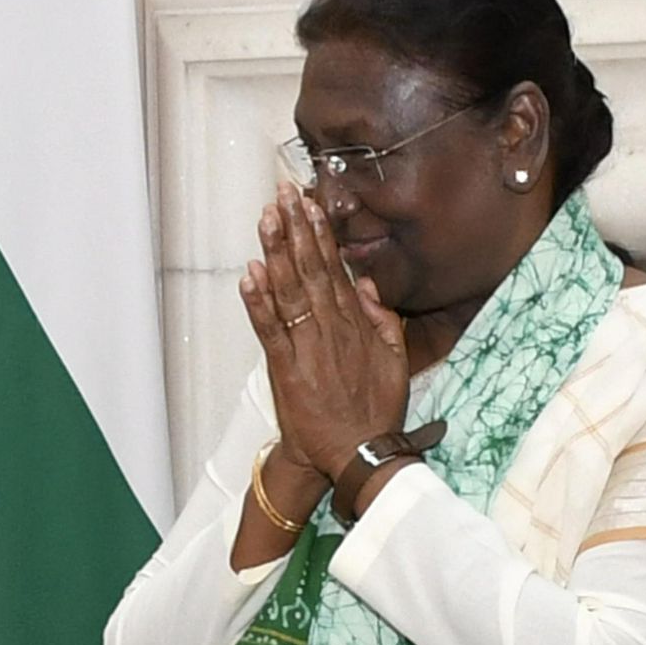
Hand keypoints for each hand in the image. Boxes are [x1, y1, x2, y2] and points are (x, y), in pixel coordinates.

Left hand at [238, 186, 409, 487]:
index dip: (320, 233)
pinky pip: (271, 329)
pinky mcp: (288, 369)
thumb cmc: (376, 409)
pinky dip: (259, 301)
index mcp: (356, 322)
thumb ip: (383, 318)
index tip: (309, 203)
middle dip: (296, 228)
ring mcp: (309, 346)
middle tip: (282, 192)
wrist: (361, 452)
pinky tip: (249, 273)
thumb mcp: (396, 359)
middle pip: (311, 268)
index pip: (334, 267)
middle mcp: (332, 327)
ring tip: (267, 218)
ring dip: (277, 251)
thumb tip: (367, 283)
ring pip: (290, 290)